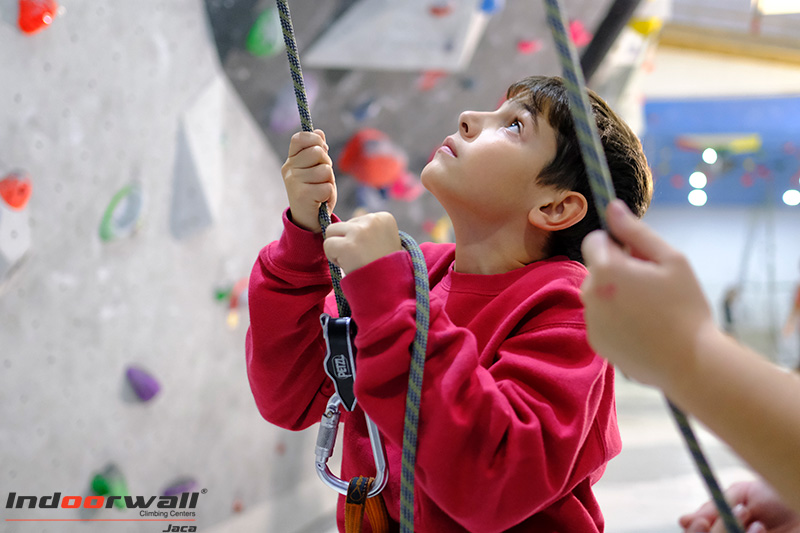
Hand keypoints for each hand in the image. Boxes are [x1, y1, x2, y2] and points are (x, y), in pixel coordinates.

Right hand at [281, 129, 335, 232]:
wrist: (308, 220)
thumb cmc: (315, 192)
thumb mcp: (316, 169)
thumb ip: (317, 151)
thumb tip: (319, 131)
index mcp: (291, 161)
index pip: (299, 138)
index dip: (314, 139)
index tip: (322, 148)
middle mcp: (289, 170)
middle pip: (317, 152)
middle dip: (326, 163)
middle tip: (323, 177)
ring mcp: (294, 182)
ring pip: (324, 170)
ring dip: (329, 180)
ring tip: (321, 189)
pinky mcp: (303, 195)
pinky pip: (327, 187)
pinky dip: (329, 194)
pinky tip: (321, 199)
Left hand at [323, 212, 401, 273]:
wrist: (390, 288)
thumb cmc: (385, 268)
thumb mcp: (383, 241)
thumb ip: (367, 229)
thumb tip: (344, 220)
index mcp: (384, 217)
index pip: (356, 220)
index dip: (358, 239)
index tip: (372, 252)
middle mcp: (373, 220)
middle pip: (343, 224)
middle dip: (346, 242)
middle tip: (361, 258)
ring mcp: (360, 232)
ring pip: (331, 231)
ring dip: (338, 248)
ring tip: (353, 261)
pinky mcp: (348, 245)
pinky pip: (327, 245)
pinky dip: (333, 257)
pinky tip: (348, 264)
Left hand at [579, 199, 715, 390]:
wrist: (689, 362)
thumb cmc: (686, 307)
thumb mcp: (671, 260)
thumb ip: (636, 232)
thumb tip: (612, 207)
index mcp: (607, 270)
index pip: (594, 241)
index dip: (615, 244)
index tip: (637, 257)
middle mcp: (590, 294)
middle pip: (595, 268)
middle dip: (616, 271)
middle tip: (650, 286)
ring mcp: (590, 320)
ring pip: (597, 294)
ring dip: (614, 295)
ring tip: (648, 310)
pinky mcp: (594, 341)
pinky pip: (600, 318)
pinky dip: (614, 319)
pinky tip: (641, 329)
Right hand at [679, 480, 799, 532]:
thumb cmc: (778, 497)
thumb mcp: (743, 494)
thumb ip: (715, 505)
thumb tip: (684, 520)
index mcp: (720, 526)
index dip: (694, 531)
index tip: (701, 521)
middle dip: (717, 532)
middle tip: (727, 518)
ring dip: (731, 530)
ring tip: (753, 518)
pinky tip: (761, 529)